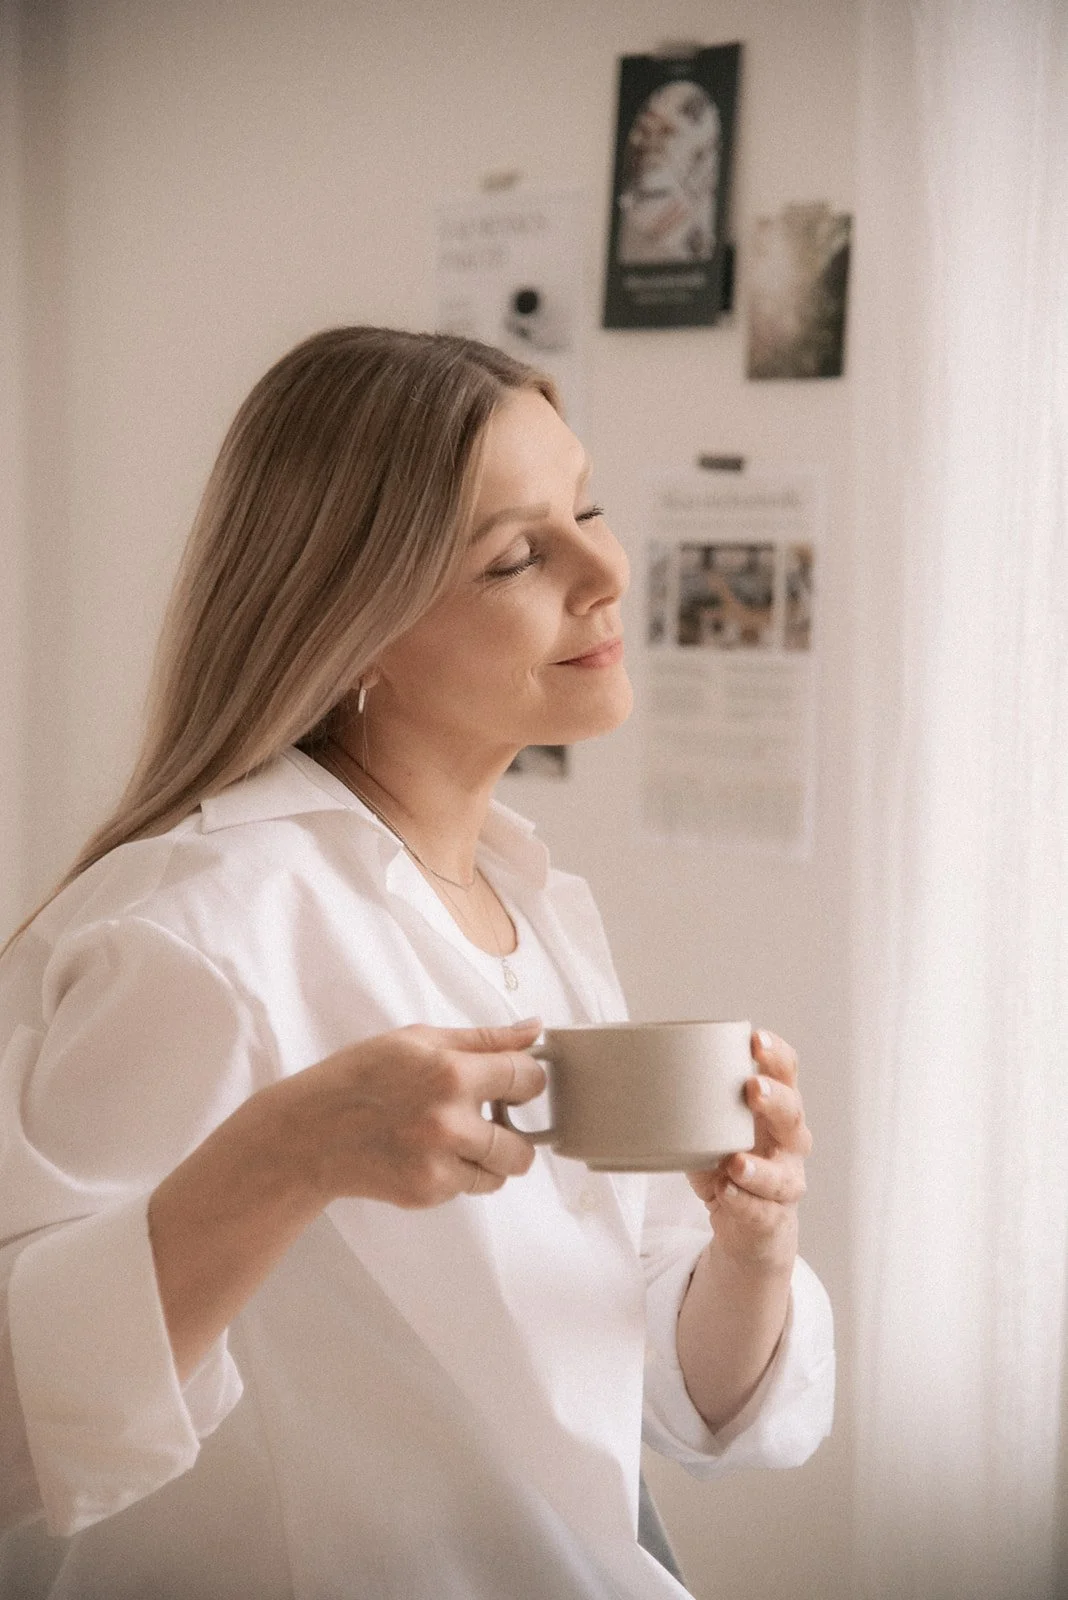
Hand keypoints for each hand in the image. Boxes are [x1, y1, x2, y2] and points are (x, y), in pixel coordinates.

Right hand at [275, 1017, 545, 1208]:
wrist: (309, 1133)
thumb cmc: (360, 1077)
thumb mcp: (417, 1039)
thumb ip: (482, 1038)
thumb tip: (534, 1029)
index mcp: (451, 1074)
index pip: (527, 1078)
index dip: (526, 1080)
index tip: (514, 1083)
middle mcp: (450, 1123)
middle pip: (524, 1145)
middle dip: (512, 1130)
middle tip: (488, 1117)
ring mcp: (439, 1163)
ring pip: (502, 1172)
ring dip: (490, 1157)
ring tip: (459, 1139)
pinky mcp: (428, 1192)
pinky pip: (470, 1187)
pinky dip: (460, 1173)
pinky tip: (429, 1153)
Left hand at [687, 1029, 810, 1273]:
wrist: (746, 1225)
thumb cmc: (726, 1162)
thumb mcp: (709, 1127)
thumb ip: (684, 1100)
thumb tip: (622, 1063)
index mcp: (774, 1109)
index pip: (787, 1074)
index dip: (777, 1055)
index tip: (755, 1039)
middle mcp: (788, 1143)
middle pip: (793, 1116)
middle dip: (775, 1100)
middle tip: (751, 1088)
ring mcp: (784, 1182)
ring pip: (783, 1174)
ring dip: (759, 1168)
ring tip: (736, 1161)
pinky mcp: (771, 1218)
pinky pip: (762, 1211)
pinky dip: (744, 1202)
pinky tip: (728, 1193)